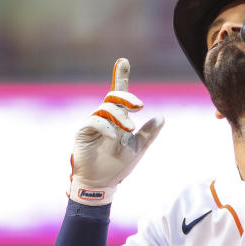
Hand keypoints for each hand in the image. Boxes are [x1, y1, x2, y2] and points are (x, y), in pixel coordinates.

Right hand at [68, 58, 163, 204]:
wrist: (102, 184)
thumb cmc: (118, 165)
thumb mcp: (139, 148)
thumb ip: (149, 133)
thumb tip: (161, 117)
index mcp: (118, 118)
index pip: (120, 95)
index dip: (121, 76)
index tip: (123, 61)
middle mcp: (105, 117)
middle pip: (114, 97)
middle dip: (126, 97)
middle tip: (139, 106)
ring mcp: (93, 124)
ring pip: (106, 108)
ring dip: (120, 116)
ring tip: (130, 129)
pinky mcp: (83, 132)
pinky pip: (94, 122)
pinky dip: (106, 126)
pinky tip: (114, 136)